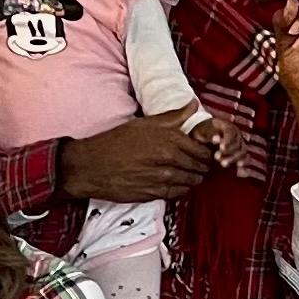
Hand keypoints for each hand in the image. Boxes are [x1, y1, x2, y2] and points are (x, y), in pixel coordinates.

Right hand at [58, 115, 220, 204]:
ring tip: (185, 172)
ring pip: (192, 181)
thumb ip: (174, 116)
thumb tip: (194, 104)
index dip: (206, 153)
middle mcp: (169, 159)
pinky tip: (173, 181)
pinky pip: (179, 193)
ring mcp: (163, 178)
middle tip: (197, 164)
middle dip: (201, 166)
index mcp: (169, 139)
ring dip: (192, 178)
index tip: (204, 153)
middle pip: (200, 167)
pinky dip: (180, 188)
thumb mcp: (145, 123)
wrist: (92, 165)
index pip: (202, 150)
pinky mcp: (156, 193)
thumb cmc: (117, 141)